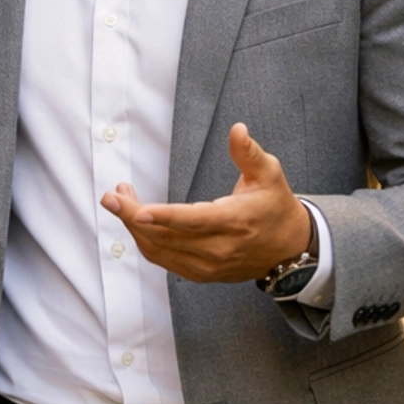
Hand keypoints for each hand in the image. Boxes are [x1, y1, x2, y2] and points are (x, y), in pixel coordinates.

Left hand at [101, 123, 311, 285]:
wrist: (290, 250)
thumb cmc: (276, 207)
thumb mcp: (270, 174)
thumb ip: (248, 153)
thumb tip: (237, 130)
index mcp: (235, 222)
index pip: (192, 222)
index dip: (162, 217)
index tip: (135, 210)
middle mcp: (219, 249)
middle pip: (166, 237)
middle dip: (132, 216)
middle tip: (113, 195)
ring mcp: (208, 265)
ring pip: (159, 250)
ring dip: (133, 227)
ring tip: (121, 199)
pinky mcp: (201, 274)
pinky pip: (164, 260)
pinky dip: (144, 241)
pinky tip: (136, 220)